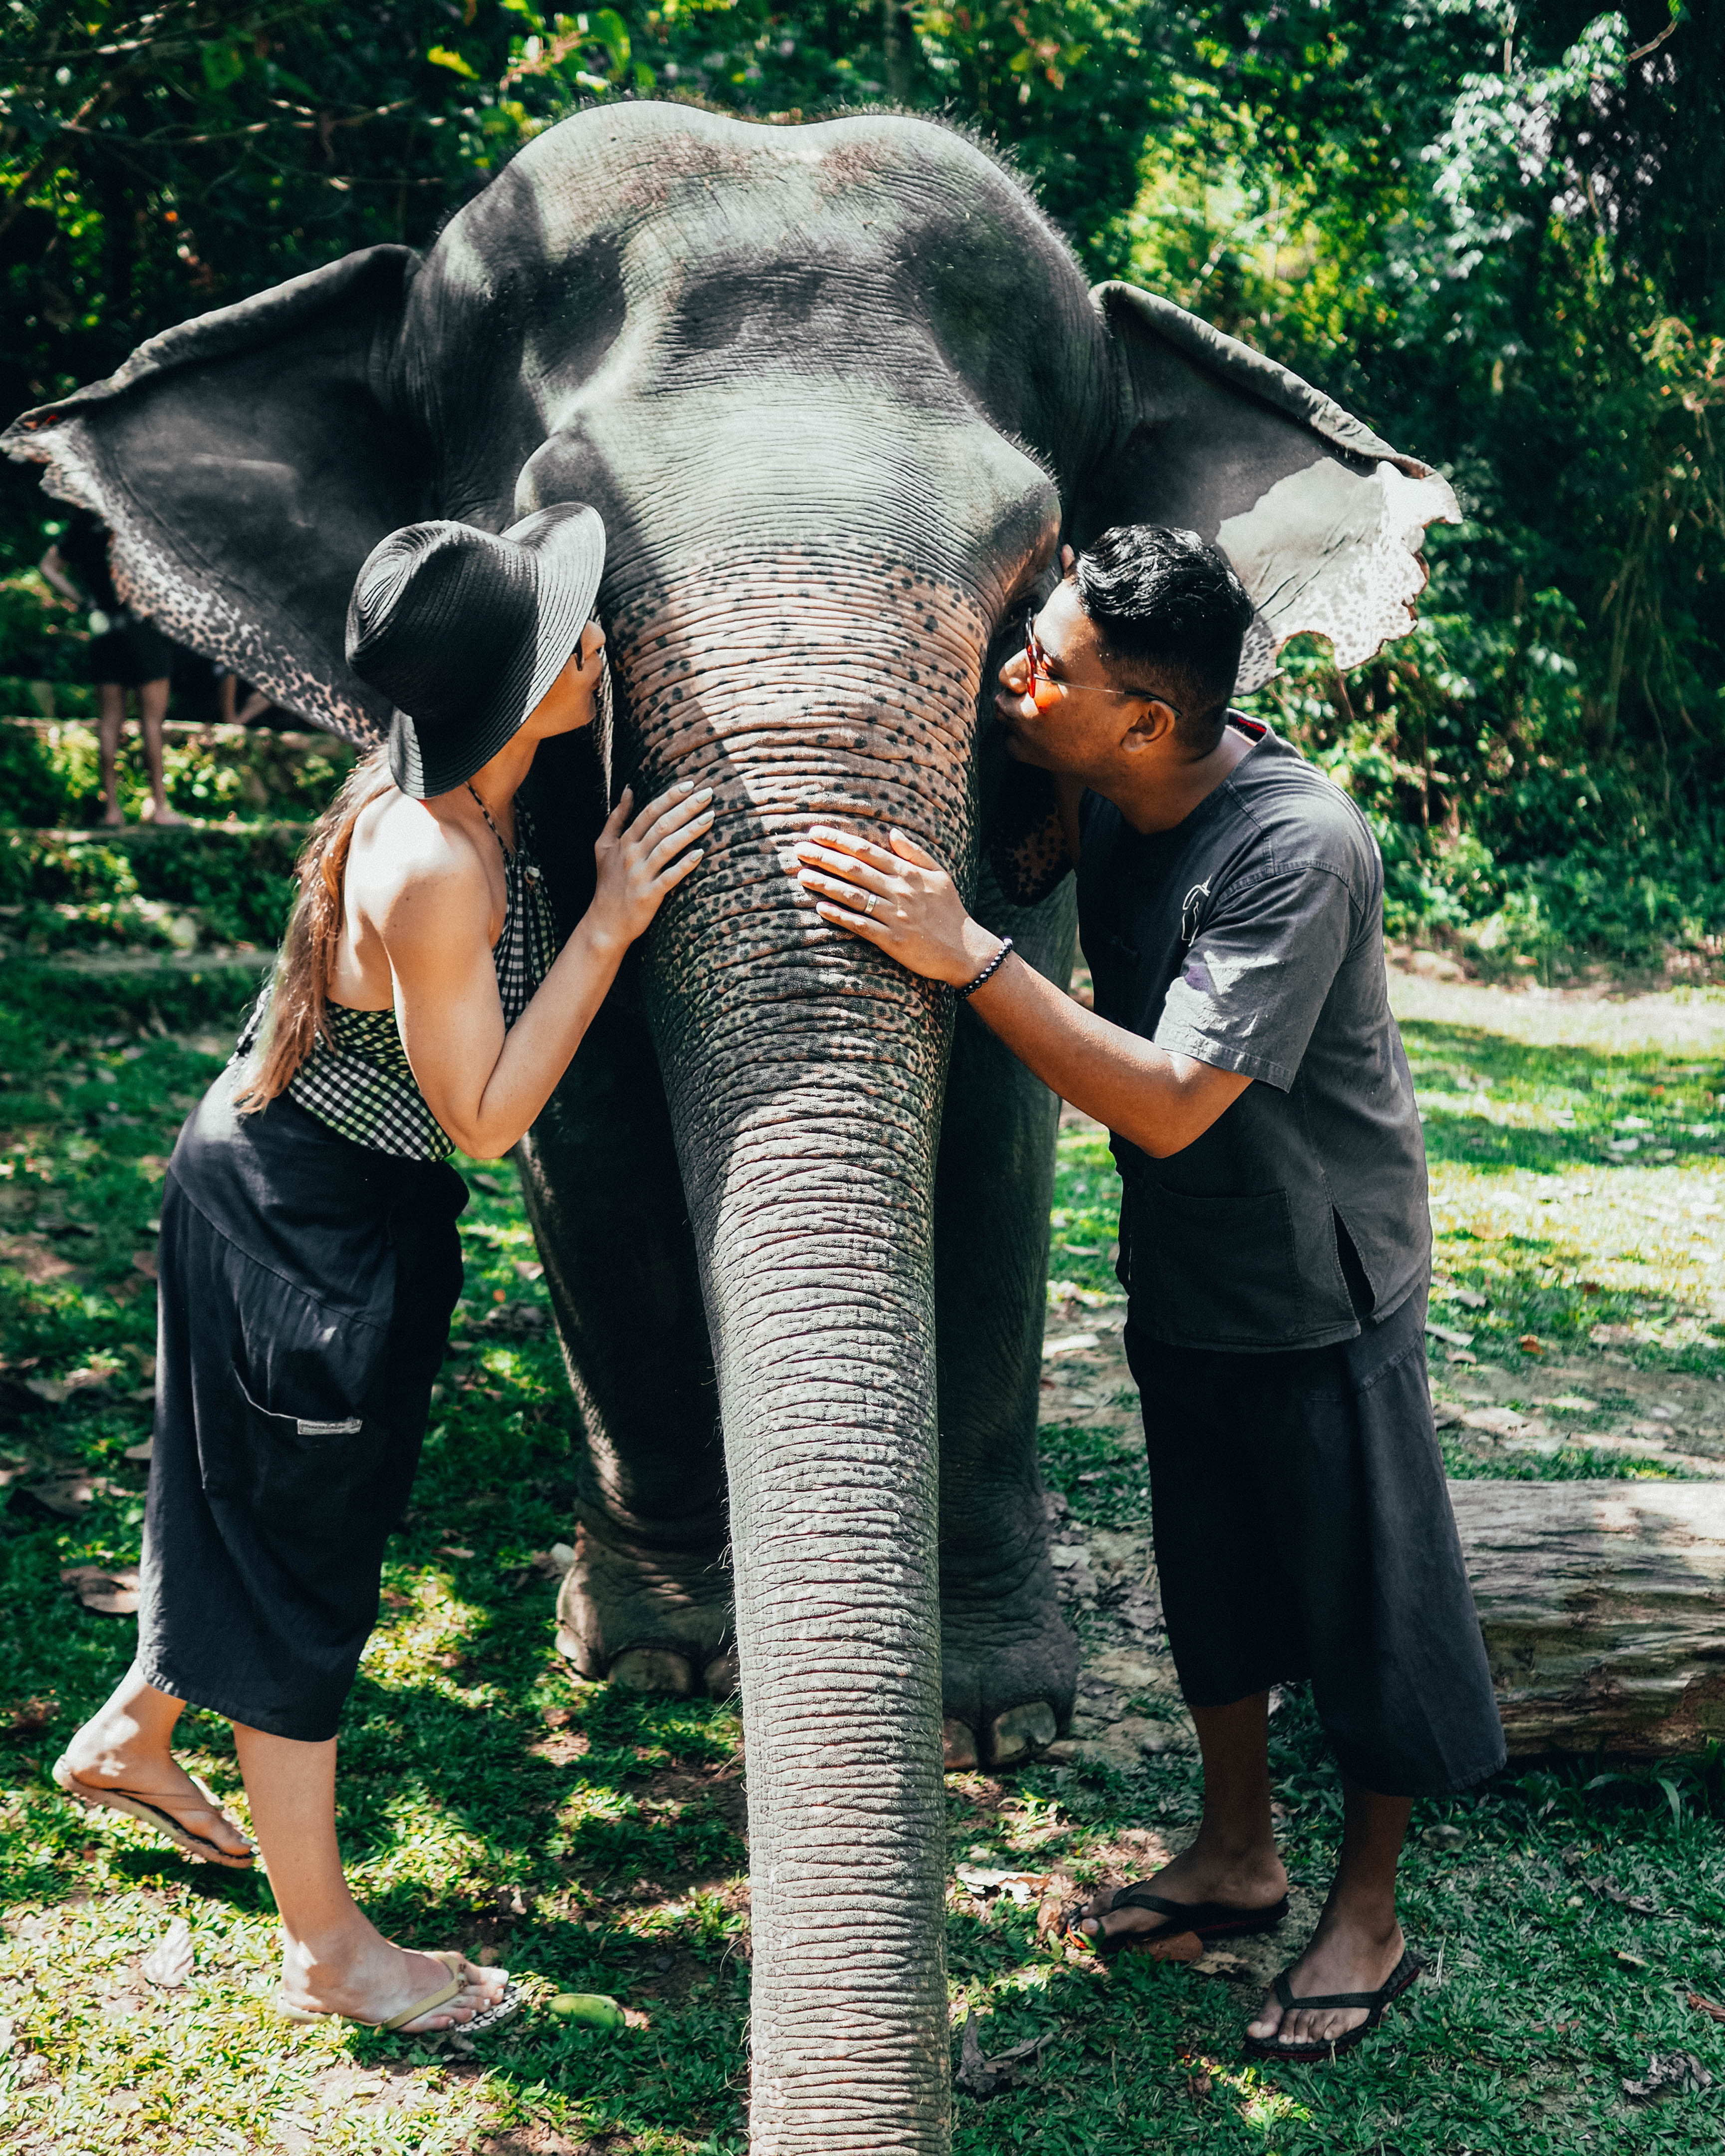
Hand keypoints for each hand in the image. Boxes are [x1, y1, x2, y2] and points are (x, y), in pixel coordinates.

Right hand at [588, 781, 711, 949]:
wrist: (604, 922)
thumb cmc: (608, 882)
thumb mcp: (604, 846)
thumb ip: (616, 818)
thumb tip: (628, 790)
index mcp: (623, 841)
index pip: (649, 812)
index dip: (670, 797)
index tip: (690, 784)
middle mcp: (631, 855)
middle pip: (661, 825)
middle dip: (686, 807)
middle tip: (708, 794)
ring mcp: (640, 875)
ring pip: (667, 847)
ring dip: (690, 831)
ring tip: (710, 817)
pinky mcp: (649, 895)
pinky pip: (670, 877)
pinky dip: (684, 865)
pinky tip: (701, 853)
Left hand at [795, 825, 1003, 987]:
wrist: (965, 950)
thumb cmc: (950, 911)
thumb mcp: (939, 876)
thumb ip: (915, 853)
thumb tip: (893, 833)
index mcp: (908, 873)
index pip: (867, 851)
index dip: (839, 840)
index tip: (816, 832)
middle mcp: (899, 891)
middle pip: (854, 869)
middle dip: (824, 857)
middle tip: (799, 849)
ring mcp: (894, 916)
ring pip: (853, 895)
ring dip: (825, 884)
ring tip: (802, 875)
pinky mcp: (891, 940)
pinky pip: (860, 925)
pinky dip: (840, 916)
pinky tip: (821, 907)